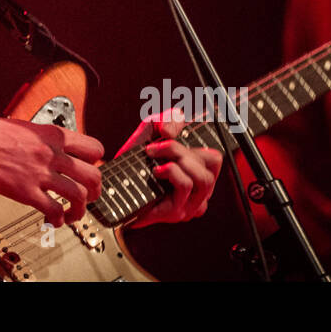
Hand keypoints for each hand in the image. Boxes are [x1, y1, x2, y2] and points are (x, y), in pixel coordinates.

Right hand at [0, 114, 104, 227]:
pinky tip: (53, 221)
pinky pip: (55, 210)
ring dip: (81, 210)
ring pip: (80, 195)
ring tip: (72, 215)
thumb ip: (39, 139)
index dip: (95, 162)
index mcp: (50, 134)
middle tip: (89, 198)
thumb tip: (45, 148)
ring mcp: (40, 173)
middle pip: (93, 175)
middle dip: (95, 191)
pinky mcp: (26, 192)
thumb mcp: (20, 126)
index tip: (88, 169)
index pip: (93, 147)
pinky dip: (59, 220)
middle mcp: (50, 153)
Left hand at [117, 109, 221, 226]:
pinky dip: (172, 172)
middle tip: (157, 145)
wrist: (114, 183)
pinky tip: (156, 170)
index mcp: (198, 173)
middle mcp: (199, 190)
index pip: (216, 156)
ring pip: (203, 178)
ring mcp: (190, 204)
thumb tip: (170, 131)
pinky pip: (185, 186)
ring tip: (155, 156)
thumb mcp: (152, 129)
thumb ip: (167, 119)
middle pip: (212, 164)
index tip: (177, 132)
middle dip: (183, 148)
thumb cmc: (137, 158)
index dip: (201, 139)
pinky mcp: (177, 212)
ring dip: (178, 158)